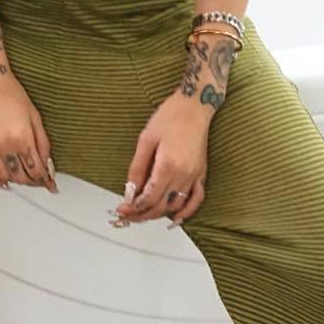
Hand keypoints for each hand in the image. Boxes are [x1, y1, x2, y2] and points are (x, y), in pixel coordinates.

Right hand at [0, 69, 57, 193]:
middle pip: (22, 176)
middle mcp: (5, 144)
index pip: (37, 170)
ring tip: (22, 178)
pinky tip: (1, 180)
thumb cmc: (11, 93)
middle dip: (33, 181)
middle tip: (38, 180)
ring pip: (4, 177)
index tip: (50, 184)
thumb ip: (42, 142)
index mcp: (23, 137)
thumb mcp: (35, 116)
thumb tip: (47, 163)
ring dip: (15, 181)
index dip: (46, 180)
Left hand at [110, 93, 209, 227]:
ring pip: (176, 205)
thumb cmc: (171, 116)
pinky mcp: (201, 173)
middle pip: (161, 206)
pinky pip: (196, 199)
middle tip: (127, 215)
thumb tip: (130, 189)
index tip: (122, 209)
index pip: (149, 198)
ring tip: (144, 214)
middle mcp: (183, 174)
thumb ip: (137, 167)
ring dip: (159, 214)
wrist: (194, 105)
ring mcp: (194, 175)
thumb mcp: (146, 139)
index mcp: (167, 166)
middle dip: (142, 214)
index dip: (134, 207)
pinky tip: (176, 218)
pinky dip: (186, 211)